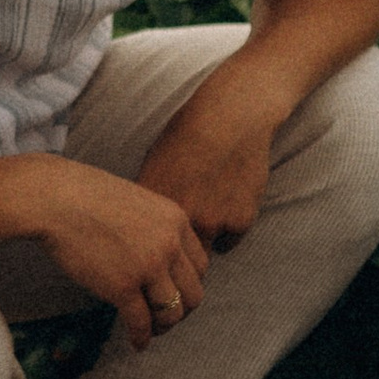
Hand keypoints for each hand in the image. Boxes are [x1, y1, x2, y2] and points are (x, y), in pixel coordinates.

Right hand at [32, 159, 212, 350]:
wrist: (56, 198)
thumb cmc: (86, 195)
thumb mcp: (138, 202)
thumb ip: (155, 228)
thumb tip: (157, 257)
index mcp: (176, 221)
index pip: (201, 265)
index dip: (189, 284)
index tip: (175, 292)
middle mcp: (170, 245)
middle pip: (193, 293)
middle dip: (181, 309)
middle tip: (165, 316)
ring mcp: (148, 267)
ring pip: (172, 312)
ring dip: (163, 326)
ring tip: (151, 330)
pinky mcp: (122, 287)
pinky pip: (141, 323)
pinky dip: (141, 338)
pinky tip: (136, 342)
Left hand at [138, 75, 280, 249]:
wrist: (231, 117)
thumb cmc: (188, 133)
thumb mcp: (154, 162)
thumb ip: (149, 199)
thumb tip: (138, 225)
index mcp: (153, 205)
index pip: (144, 248)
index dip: (148, 253)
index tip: (150, 254)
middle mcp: (180, 218)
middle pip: (173, 260)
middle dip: (175, 259)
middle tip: (178, 249)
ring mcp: (211, 222)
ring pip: (202, 255)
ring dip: (200, 244)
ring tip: (205, 220)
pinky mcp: (240, 221)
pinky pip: (229, 241)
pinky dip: (229, 230)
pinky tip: (227, 206)